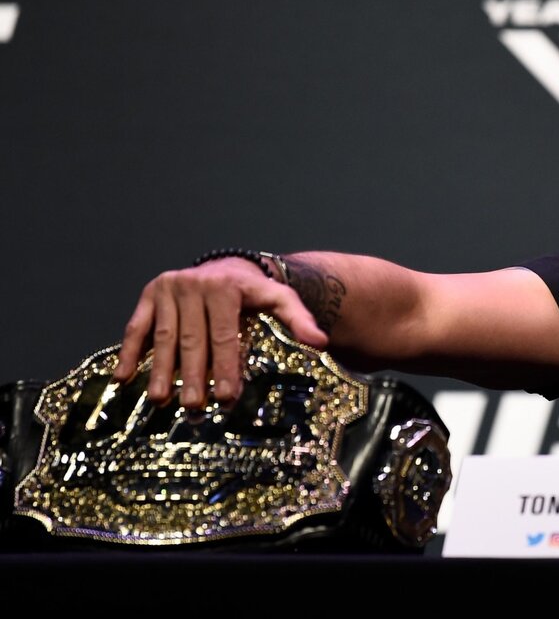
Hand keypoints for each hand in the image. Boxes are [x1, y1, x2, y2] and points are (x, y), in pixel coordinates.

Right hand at [114, 257, 327, 409]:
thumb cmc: (254, 292)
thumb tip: (320, 342)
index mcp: (226, 288)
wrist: (227, 267)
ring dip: (160, 370)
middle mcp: (195, 285)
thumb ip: (298, 319)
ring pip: (164, 336)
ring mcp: (169, 289)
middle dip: (194, 376)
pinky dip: (128, 352)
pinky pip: (137, 326)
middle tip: (194, 408)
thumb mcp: (279, 299)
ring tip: (160, 400)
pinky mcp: (149, 294)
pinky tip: (123, 377)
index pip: (226, 336)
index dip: (227, 368)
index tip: (227, 398)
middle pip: (193, 340)